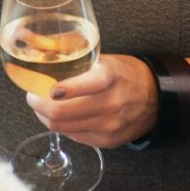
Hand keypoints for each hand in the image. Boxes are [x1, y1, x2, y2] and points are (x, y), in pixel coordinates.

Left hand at [26, 55, 159, 148]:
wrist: (156, 99)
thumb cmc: (124, 75)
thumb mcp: (105, 60)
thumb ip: (76, 60)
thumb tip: (37, 49)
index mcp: (110, 77)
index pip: (85, 85)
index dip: (60, 89)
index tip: (46, 89)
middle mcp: (111, 103)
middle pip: (61, 113)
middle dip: (38, 105)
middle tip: (33, 97)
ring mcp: (109, 125)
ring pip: (61, 127)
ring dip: (45, 117)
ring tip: (45, 107)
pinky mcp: (107, 141)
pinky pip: (73, 136)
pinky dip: (63, 126)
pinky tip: (65, 116)